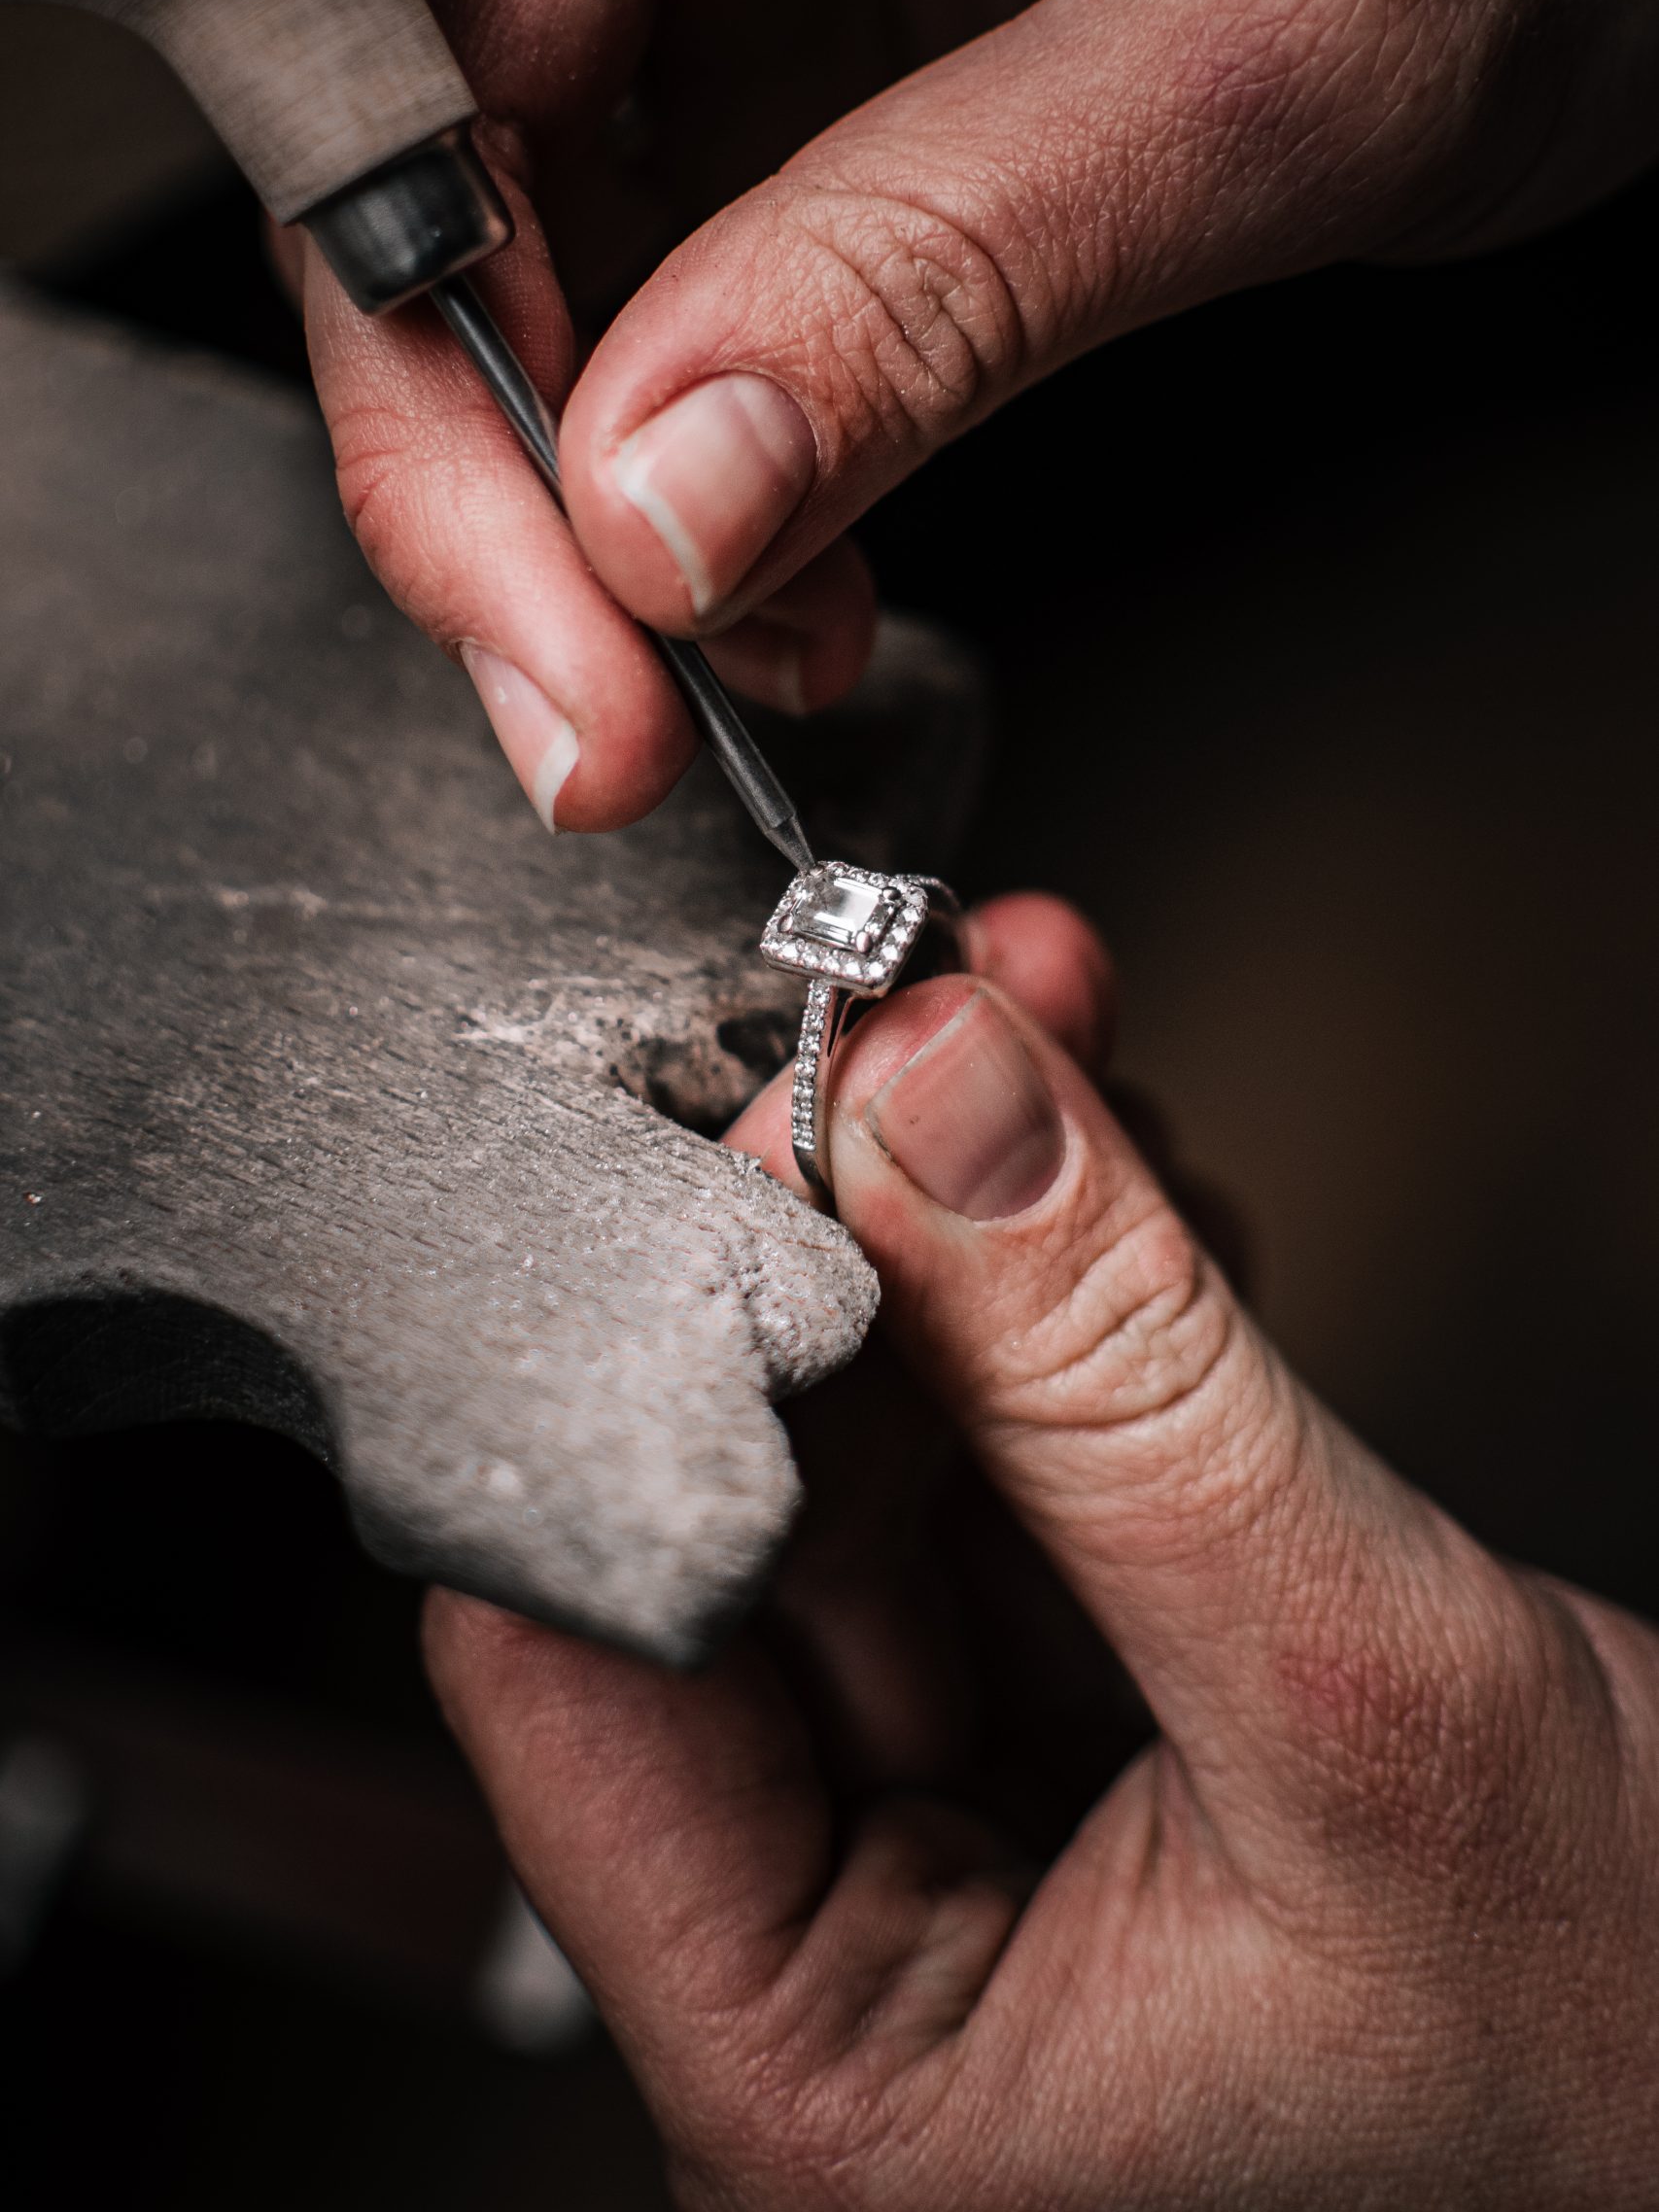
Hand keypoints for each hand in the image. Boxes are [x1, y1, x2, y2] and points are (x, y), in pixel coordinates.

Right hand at [303, 0, 1658, 832]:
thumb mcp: (1278, 43)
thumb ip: (950, 265)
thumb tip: (676, 503)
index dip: (425, 282)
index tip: (543, 542)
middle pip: (444, 128)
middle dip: (503, 454)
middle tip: (610, 697)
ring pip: (546, 229)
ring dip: (611, 494)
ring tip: (737, 661)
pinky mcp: (826, 39)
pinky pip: (685, 266)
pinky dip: (711, 462)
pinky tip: (782, 578)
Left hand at [426, 894, 1658, 2208]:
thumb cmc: (1627, 2060)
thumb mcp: (1366, 1688)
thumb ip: (1117, 1381)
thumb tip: (927, 1092)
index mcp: (826, 2078)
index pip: (579, 1657)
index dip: (662, 1357)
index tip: (781, 1121)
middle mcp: (837, 1970)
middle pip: (737, 1524)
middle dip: (848, 1249)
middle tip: (926, 1027)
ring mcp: (940, 1846)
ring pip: (866, 1474)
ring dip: (956, 1250)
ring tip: (1038, 1061)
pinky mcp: (1043, 1737)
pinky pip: (984, 1485)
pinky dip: (1047, 1325)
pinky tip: (1115, 1199)